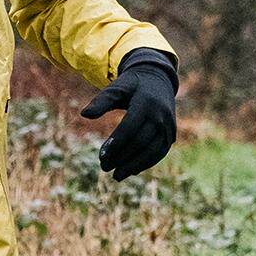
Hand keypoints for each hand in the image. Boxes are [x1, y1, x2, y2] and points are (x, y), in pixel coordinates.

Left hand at [79, 64, 176, 180]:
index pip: (129, 128)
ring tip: (117, 175)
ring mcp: (168, 127)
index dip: (116, 144)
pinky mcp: (171, 135)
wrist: (158, 79)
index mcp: (146, 103)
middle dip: (122, 157)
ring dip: (134, 165)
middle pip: (140, 142)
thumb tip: (84, 114)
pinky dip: (146, 163)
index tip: (101, 156)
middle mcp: (160, 116)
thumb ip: (101, 100)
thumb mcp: (117, 87)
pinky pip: (160, 152)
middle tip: (104, 167)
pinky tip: (132, 171)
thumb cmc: (132, 85)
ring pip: (152, 151)